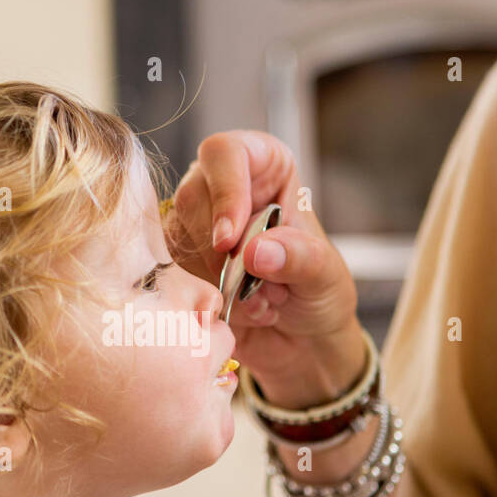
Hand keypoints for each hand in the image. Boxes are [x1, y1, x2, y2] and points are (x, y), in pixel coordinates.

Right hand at [167, 130, 363, 408]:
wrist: (303, 344)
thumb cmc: (319, 295)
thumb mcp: (325, 275)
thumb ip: (298, 257)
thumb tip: (254, 251)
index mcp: (264, 168)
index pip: (226, 152)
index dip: (224, 191)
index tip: (230, 240)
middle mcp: (222, 189)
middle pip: (192, 197)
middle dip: (222, 253)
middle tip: (259, 285)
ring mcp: (194, 228)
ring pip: (176, 241)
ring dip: (218, 283)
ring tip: (261, 303)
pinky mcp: (177, 266)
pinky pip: (171, 278)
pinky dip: (205, 301)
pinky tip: (238, 312)